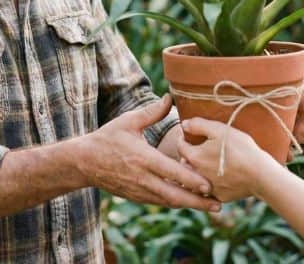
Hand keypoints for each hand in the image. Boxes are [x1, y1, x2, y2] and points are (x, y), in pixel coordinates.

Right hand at [80, 95, 220, 211]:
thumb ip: (152, 112)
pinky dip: (175, 202)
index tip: (210, 186)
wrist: (84, 162)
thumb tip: (170, 97)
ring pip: (168, 202)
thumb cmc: (108, 138)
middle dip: (198, 203)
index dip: (191, 181)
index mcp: (143, 158)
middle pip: (174, 196)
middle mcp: (142, 178)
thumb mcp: (128, 121)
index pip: (171, 173)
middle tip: (219, 206)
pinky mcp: (136, 196)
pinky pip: (159, 202)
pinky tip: (188, 200)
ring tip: (210, 206)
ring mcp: (139, 190)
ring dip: (189, 205)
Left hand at [177, 118, 273, 201]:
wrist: (261, 175)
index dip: (183, 138)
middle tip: (198, 150)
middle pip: (185, 163)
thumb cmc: (240, 149)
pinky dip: (211, 185)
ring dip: (196, 173)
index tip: (187, 135)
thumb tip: (184, 124)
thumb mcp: (219, 130)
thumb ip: (198, 125)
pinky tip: (219, 178)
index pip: (180, 146)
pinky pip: (209, 191)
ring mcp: (207, 188)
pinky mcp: (220, 197)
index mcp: (194, 157)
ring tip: (206, 165)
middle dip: (188, 156)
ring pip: (194, 179)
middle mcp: (196, 175)